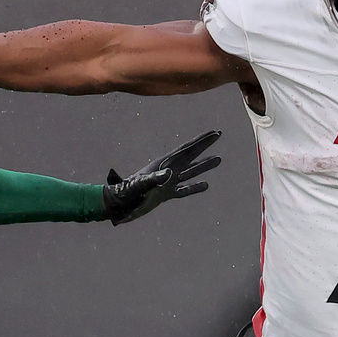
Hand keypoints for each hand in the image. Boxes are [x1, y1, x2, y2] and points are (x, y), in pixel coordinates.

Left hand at [102, 130, 221, 225]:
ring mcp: (167, 183)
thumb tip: (169, 172)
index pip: (186, 150)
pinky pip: (184, 190)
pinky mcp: (165, 195)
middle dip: (205, 145)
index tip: (214, 133)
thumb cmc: (128, 193)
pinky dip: (195, 187)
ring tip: (218, 159)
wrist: (119, 204)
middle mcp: (167, 171)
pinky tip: (205, 185)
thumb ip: (154, 178)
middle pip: (191, 155)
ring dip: (204, 166)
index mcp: (163, 164)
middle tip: (218, 134)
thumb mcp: (141, 184)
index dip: (201, 141)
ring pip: (190, 172)